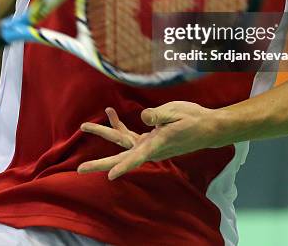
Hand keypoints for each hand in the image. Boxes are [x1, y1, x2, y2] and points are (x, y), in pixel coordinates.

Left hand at [77, 102, 219, 179]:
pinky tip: (111, 113)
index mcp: (157, 143)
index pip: (137, 157)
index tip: (110, 176)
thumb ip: (158, 115)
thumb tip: (142, 116)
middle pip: (121, 157)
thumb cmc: (193, 118)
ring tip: (84, 126)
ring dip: (104, 134)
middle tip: (80, 169)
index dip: (124, 166)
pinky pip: (129, 135)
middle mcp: (150, 147)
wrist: (206, 127)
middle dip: (100, 163)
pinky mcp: (150, 139)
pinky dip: (118, 125)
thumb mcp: (176, 112)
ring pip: (122, 143)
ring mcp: (149, 144)